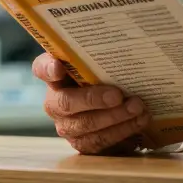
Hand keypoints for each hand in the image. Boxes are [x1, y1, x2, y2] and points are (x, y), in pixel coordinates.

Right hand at [32, 53, 150, 153]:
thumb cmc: (103, 77)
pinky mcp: (83, 143)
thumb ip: (97, 54)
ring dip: (115, 118)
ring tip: (137, 108)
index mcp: (54, 77)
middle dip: (94, 100)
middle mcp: (55, 103)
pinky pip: (100, 142)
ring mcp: (67, 126)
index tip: (59, 68)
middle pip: (67, 103)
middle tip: (118, 95)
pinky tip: (139, 121)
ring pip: (86, 126)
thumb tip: (118, 40)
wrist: (112, 106)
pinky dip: (122, 131)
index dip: (48, 69)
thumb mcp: (99, 63)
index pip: (42, 68)